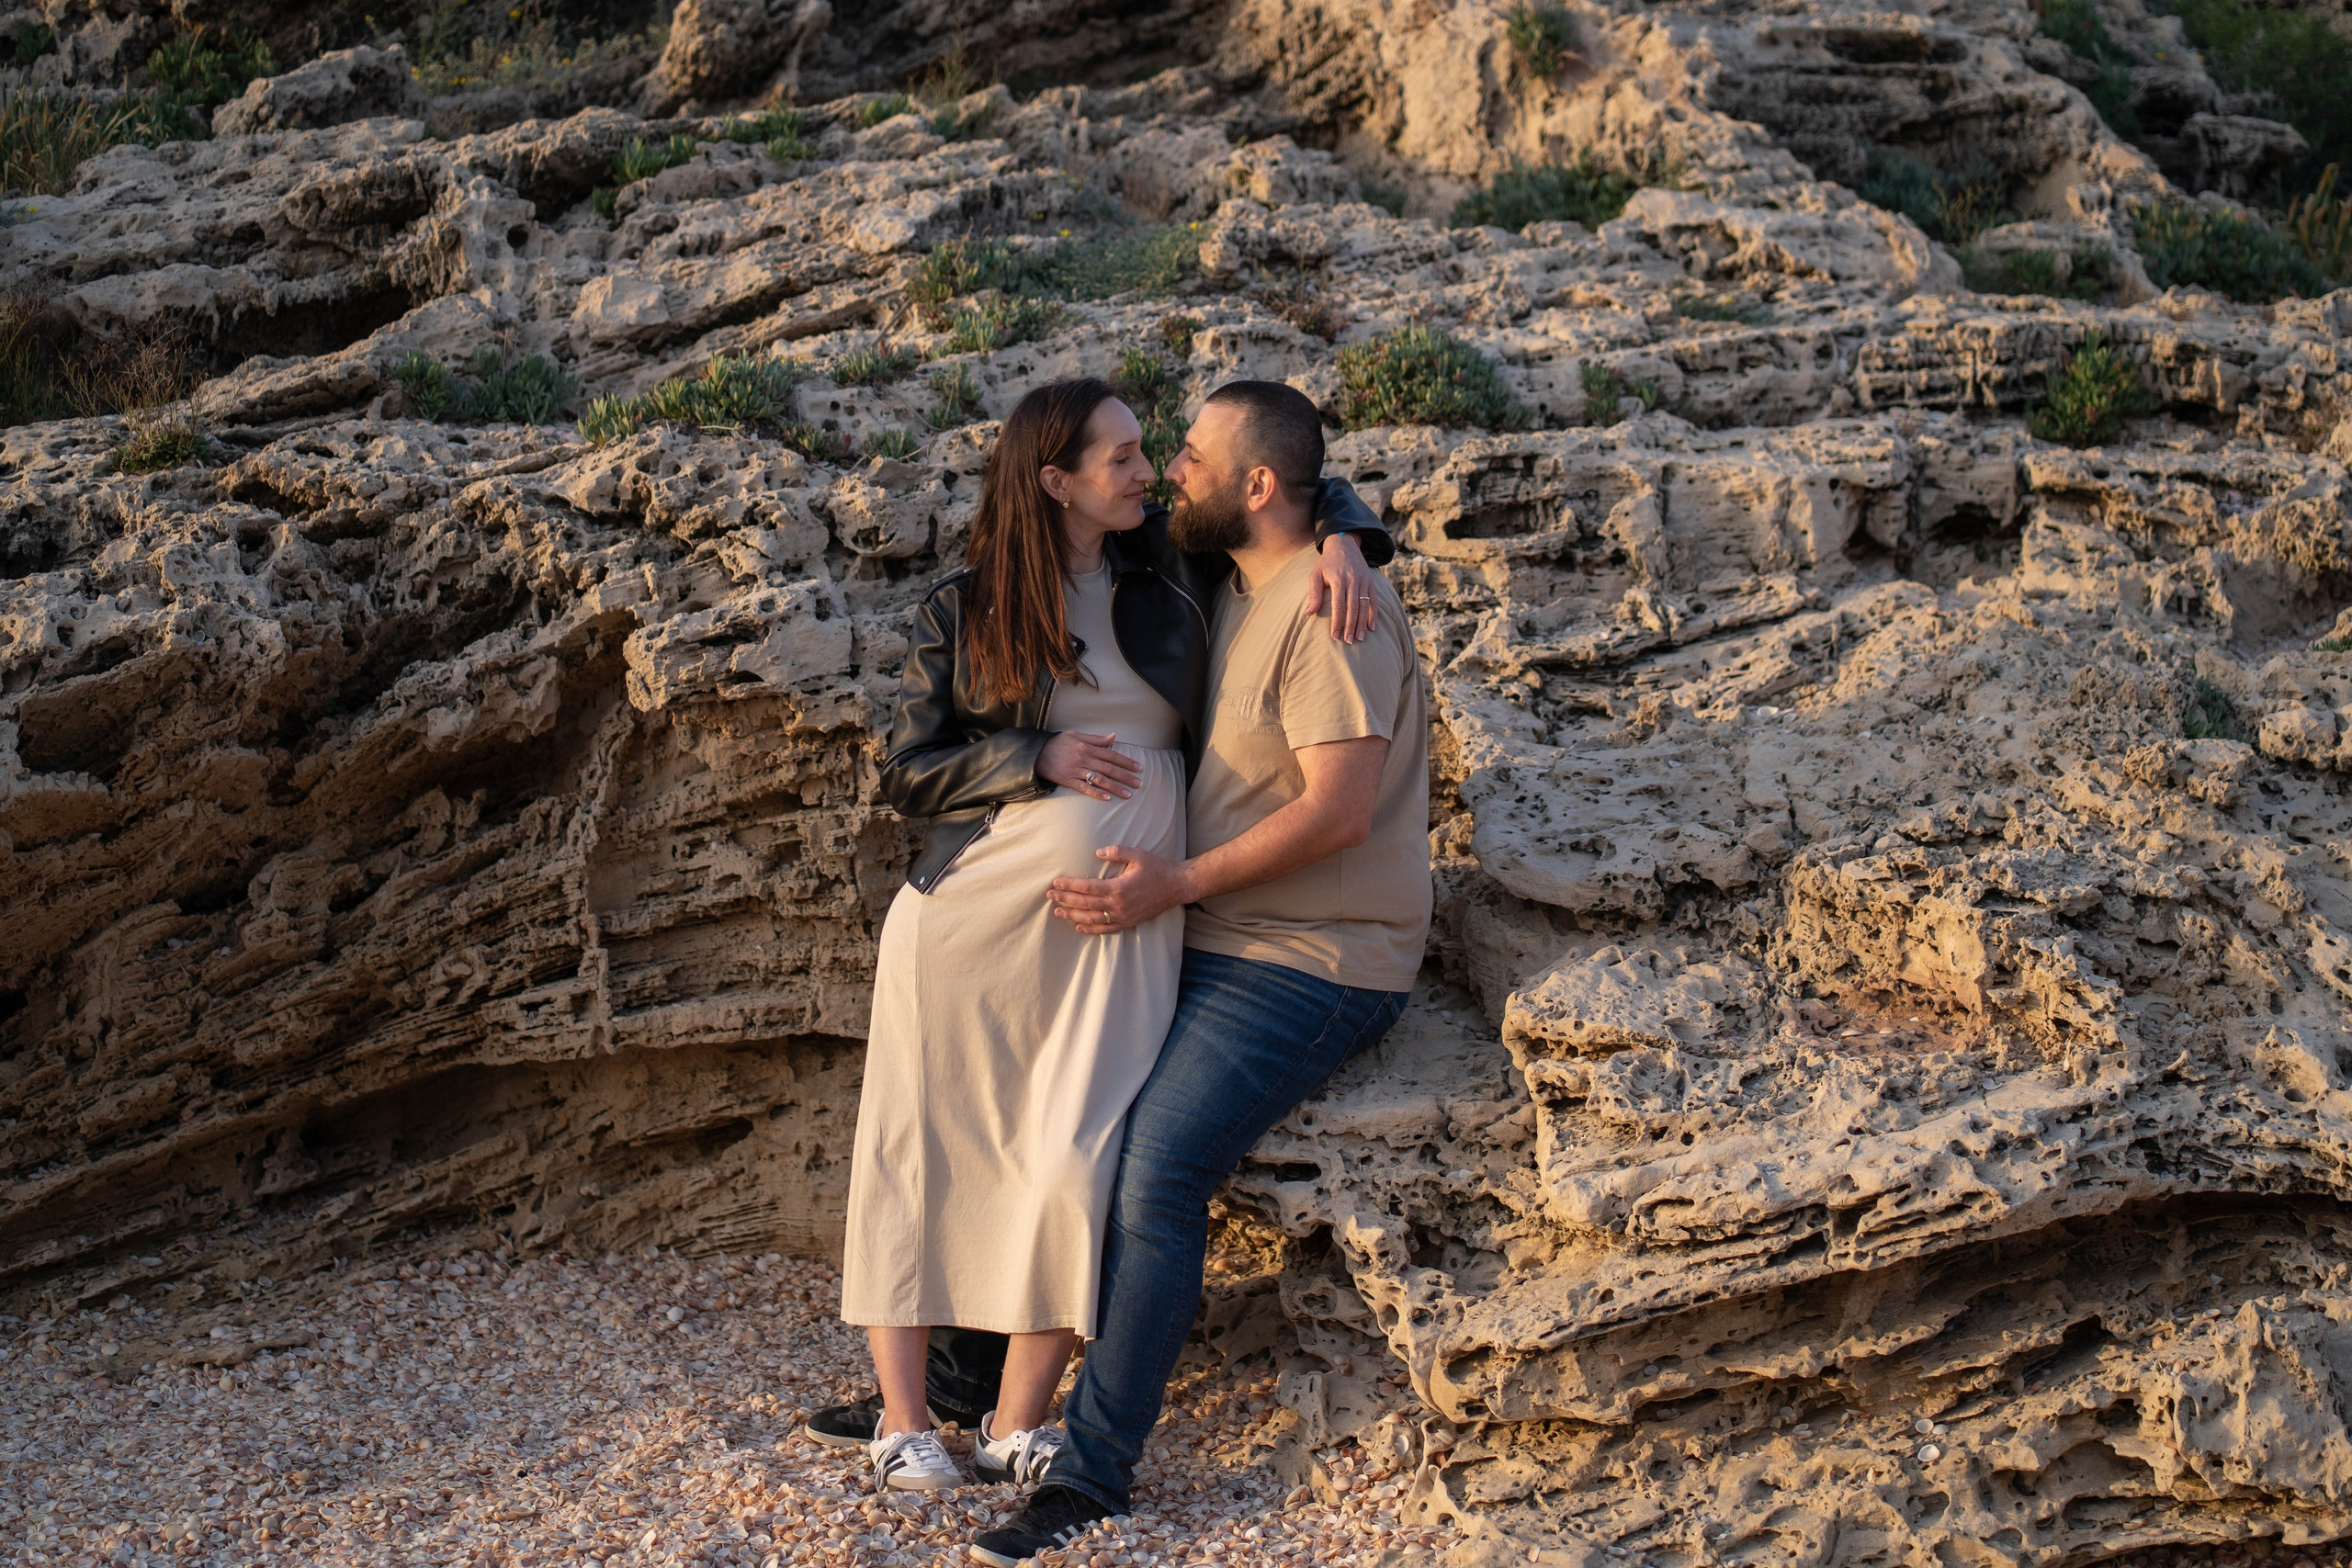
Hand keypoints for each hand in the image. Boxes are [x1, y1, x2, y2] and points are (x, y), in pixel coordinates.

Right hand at [1037, 732, 1141, 799]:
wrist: (1036, 753)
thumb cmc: (1057, 743)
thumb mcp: (1076, 735)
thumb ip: (1096, 738)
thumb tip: (1113, 736)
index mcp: (1088, 747)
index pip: (1111, 755)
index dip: (1126, 761)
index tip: (1138, 767)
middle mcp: (1084, 758)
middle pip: (1109, 769)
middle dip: (1126, 776)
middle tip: (1139, 783)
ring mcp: (1076, 770)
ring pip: (1100, 780)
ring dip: (1115, 787)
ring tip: (1128, 794)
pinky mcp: (1068, 780)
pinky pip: (1084, 788)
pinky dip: (1096, 793)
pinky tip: (1107, 798)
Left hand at [1048, 844, 1192, 933]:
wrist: (1175, 886)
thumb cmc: (1156, 868)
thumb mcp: (1137, 854)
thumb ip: (1116, 852)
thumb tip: (1097, 852)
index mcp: (1118, 887)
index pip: (1087, 887)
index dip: (1069, 885)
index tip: (1056, 883)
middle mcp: (1118, 905)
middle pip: (1085, 903)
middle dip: (1065, 899)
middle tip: (1050, 896)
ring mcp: (1123, 916)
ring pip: (1092, 919)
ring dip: (1073, 915)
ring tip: (1058, 912)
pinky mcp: (1128, 922)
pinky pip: (1106, 929)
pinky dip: (1090, 929)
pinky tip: (1078, 927)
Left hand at [1304, 532, 1378, 643]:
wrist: (1344, 545)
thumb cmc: (1326, 563)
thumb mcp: (1315, 575)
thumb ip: (1314, 594)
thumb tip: (1309, 614)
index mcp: (1338, 580)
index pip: (1338, 606)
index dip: (1337, 622)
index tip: (1334, 637)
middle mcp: (1353, 581)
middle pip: (1352, 608)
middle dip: (1350, 627)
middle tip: (1348, 642)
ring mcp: (1363, 581)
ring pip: (1364, 606)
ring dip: (1362, 624)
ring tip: (1360, 638)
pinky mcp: (1370, 582)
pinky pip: (1373, 600)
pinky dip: (1373, 614)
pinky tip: (1372, 627)